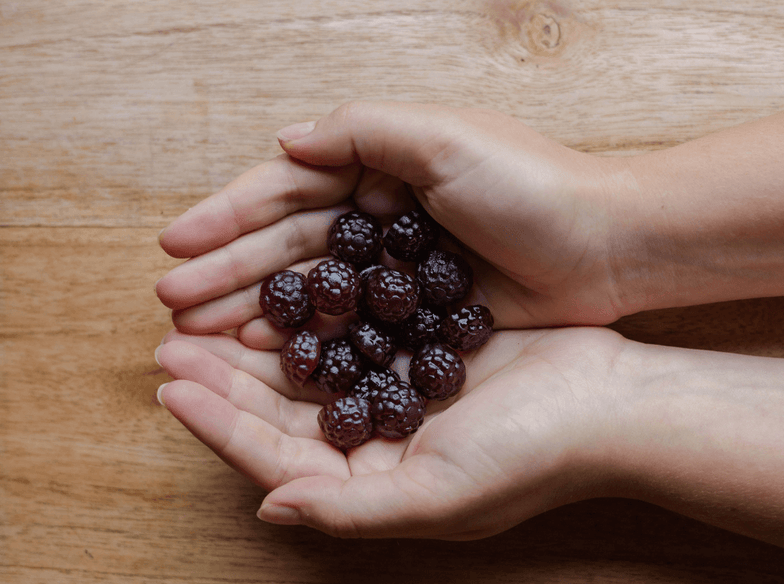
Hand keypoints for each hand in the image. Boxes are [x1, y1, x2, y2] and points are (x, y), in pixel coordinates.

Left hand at [154, 326, 630, 538]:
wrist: (611, 402)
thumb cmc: (532, 457)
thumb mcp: (439, 495)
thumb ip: (349, 510)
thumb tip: (268, 509)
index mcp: (373, 484)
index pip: (276, 459)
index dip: (221, 425)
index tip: (171, 387)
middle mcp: (379, 442)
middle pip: (283, 410)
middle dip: (226, 377)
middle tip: (173, 337)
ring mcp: (400, 392)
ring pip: (312, 365)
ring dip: (263, 339)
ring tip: (213, 309)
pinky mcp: (423, 346)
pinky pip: (355, 327)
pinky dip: (319, 310)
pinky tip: (288, 285)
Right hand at [156, 102, 641, 346]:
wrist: (611, 247)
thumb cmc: (533, 186)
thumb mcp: (445, 138)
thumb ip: (362, 131)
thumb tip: (283, 141)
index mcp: (383, 163)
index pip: (289, 187)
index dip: (229, 215)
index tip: (175, 245)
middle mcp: (385, 212)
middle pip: (290, 243)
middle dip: (229, 269)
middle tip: (172, 304)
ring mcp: (403, 267)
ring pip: (316, 288)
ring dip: (257, 307)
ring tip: (201, 332)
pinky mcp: (426, 311)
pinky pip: (354, 326)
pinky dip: (313, 339)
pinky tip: (273, 357)